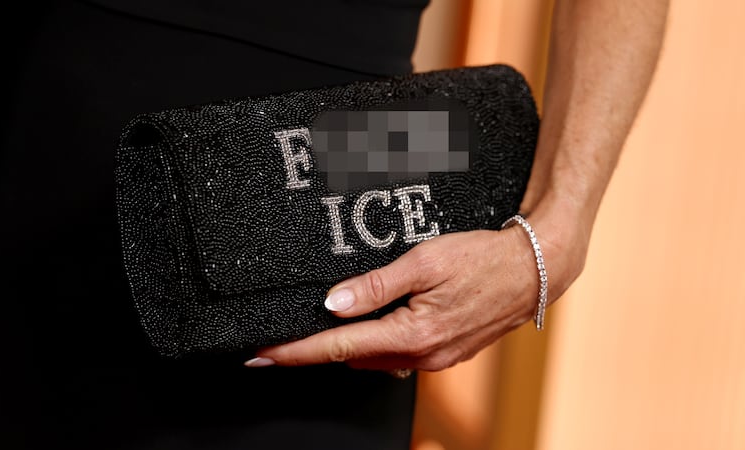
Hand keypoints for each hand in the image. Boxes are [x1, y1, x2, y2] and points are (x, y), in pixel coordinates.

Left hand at [250, 221, 573, 371]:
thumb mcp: (425, 261)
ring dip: (344, 347)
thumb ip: (375, 286)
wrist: (535, 270)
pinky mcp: (444, 352)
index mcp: (411, 334)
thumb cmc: (483, 259)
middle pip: (350, 358)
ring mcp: (434, 359)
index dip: (293, 352)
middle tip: (280, 337)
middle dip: (313, 351)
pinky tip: (366, 327)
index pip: (336, 347)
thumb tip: (333, 303)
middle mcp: (421, 356)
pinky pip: (396, 355)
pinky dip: (373, 344)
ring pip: (372, 359)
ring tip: (316, 330)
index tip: (259, 356)